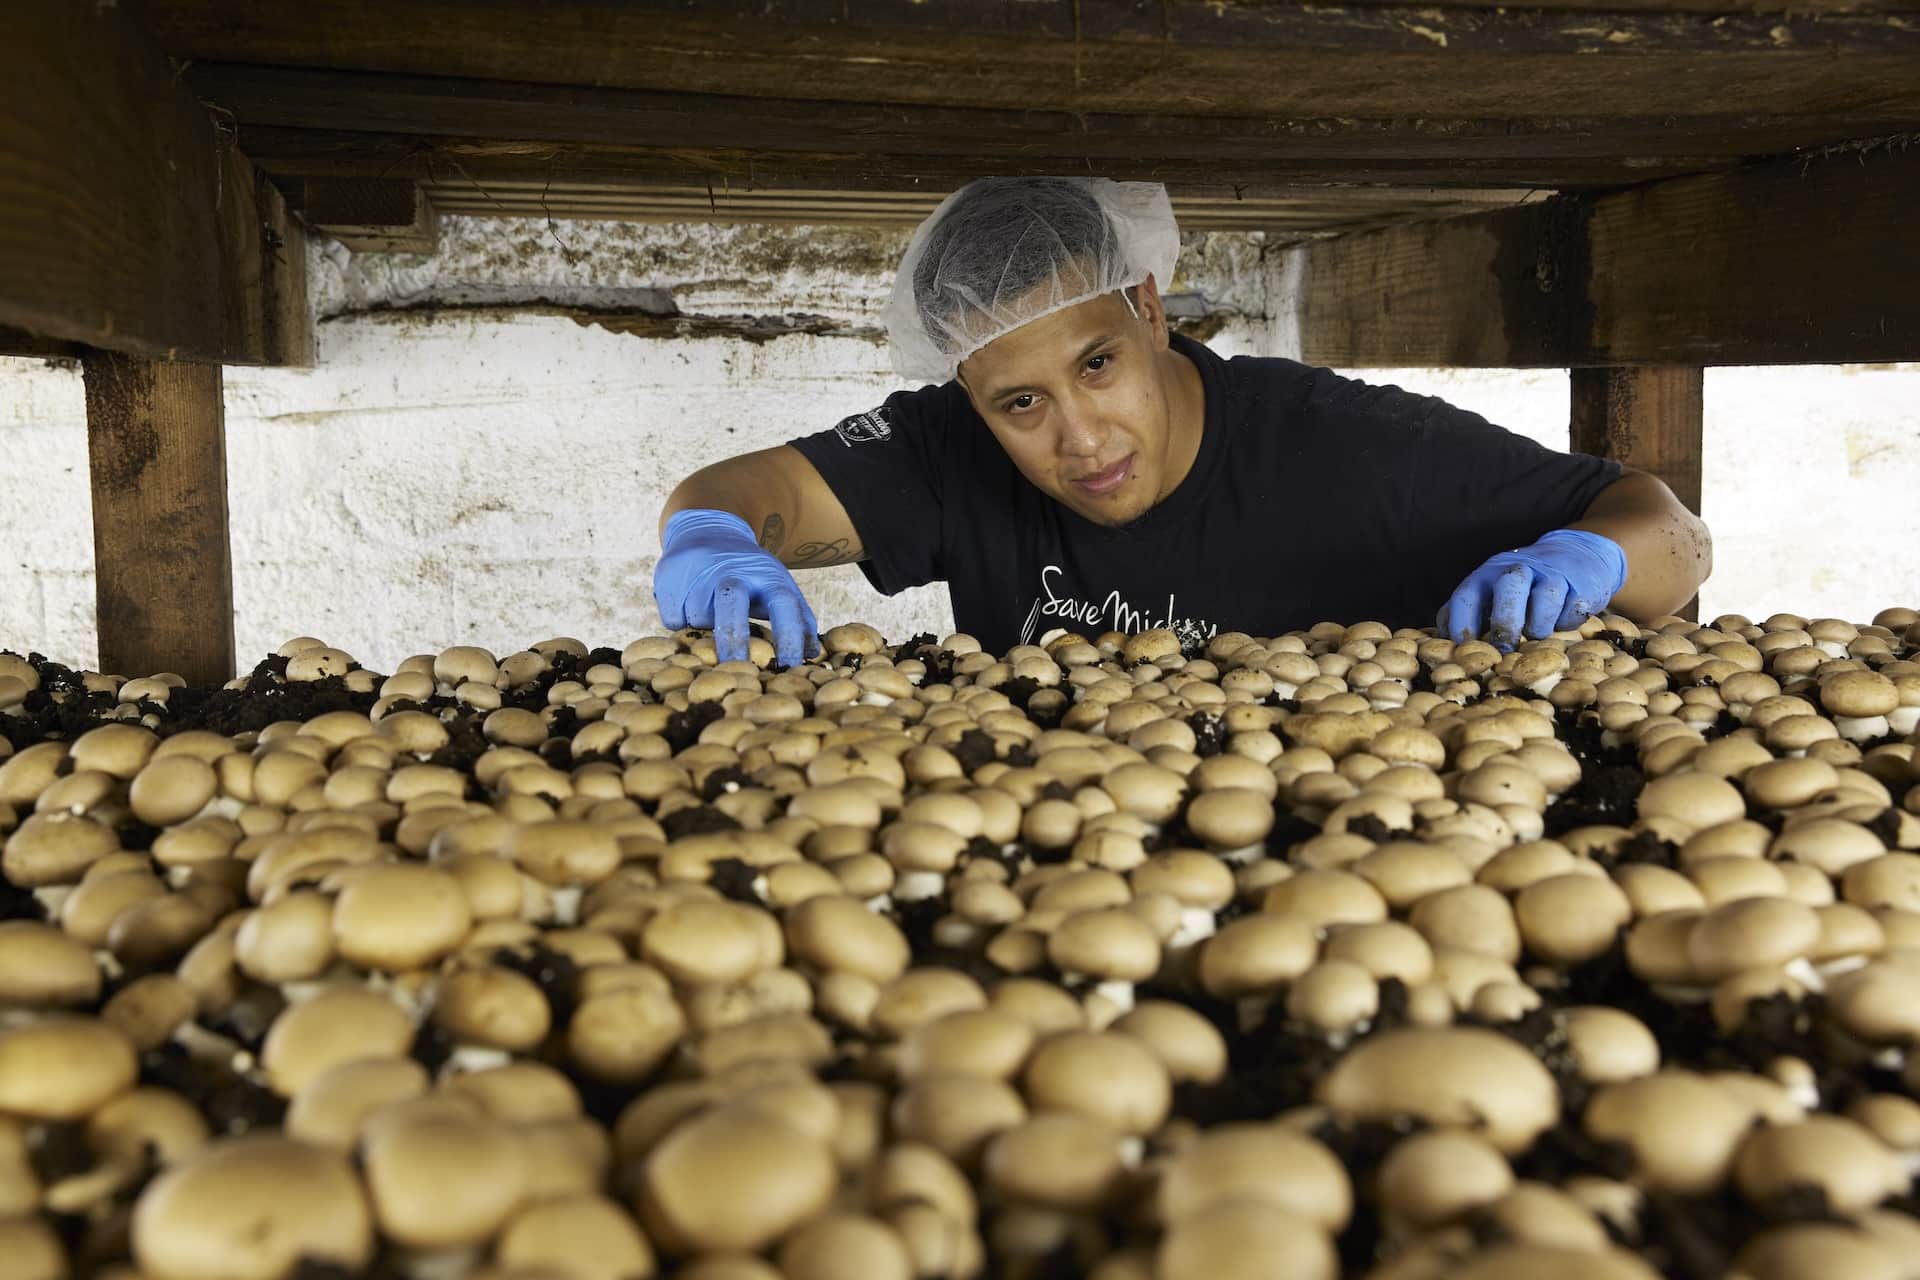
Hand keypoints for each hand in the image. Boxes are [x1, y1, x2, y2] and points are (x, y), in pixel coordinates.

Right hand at [655, 509, 820, 665]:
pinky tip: (687, 604)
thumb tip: (813, 655)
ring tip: (709, 612)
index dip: (790, 638)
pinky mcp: (669, 575)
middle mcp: (734, 571)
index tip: (791, 668)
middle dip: (734, 642)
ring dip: (703, 629)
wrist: (707, 532)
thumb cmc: (750, 575)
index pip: (784, 606)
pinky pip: (673, 619)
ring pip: (698, 619)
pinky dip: (680, 621)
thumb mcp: (777, 586)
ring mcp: (699, 572)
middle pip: (732, 606)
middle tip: (736, 670)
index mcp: (767, 576)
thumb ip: (798, 618)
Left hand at [1440, 529, 1627, 650]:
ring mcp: (1552, 573)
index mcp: (1488, 573)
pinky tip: (1562, 621)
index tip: (1463, 649)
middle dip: (1504, 623)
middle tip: (1504, 649)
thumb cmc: (1521, 586)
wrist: (1576, 554)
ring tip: (1536, 635)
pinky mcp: (1582, 583)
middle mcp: (1518, 568)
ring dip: (1538, 624)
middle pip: (1508, 588)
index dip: (1461, 622)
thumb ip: (1465, 612)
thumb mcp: (1489, 591)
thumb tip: (1440, 644)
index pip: (1467, 594)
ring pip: (1545, 597)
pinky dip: (1567, 622)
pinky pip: (1573, 608)